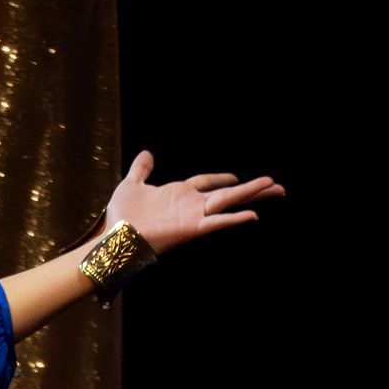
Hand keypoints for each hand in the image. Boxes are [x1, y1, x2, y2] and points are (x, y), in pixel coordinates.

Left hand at [104, 150, 285, 255]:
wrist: (113, 235)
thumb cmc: (121, 215)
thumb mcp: (131, 184)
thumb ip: (141, 169)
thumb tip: (146, 153)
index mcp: (179, 193)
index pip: (206, 182)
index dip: (220, 178)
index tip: (234, 177)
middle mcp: (190, 204)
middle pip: (227, 193)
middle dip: (251, 189)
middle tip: (275, 185)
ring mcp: (193, 216)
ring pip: (228, 202)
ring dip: (251, 195)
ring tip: (275, 189)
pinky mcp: (191, 228)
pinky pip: (216, 222)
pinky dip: (233, 219)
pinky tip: (253, 215)